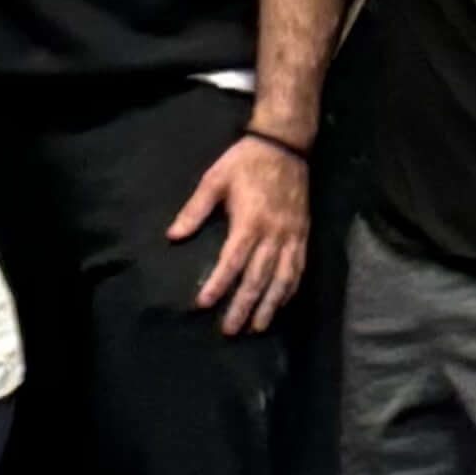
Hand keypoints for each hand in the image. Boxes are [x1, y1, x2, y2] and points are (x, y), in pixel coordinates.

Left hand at [171, 129, 308, 334]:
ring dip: (269, 305)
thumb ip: (194, 210)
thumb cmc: (245, 161)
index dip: (217, 284)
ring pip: (281, 279)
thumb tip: (173, 235)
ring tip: (258, 327)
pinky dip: (290, 289)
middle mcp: (273, 234)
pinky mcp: (302, 234)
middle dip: (243, 306)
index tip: (203, 303)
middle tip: (230, 329)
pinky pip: (298, 268)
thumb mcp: (214, 179)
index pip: (231, 261)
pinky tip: (282, 303)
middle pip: (257, 278)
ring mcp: (291, 236)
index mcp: (249, 221)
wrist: (285, 145)